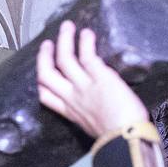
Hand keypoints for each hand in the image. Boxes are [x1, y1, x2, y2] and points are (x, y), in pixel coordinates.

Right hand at [36, 20, 147, 138]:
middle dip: (44, 57)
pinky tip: (86, 34)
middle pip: (46, 74)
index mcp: (71, 112)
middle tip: (47, 44)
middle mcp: (72, 98)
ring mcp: (84, 87)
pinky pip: (86, 56)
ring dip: (64, 41)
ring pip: (64, 59)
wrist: (126, 139)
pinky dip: (85, 42)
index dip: (40, 82)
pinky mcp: (100, 78)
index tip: (42, 72)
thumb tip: (98, 107)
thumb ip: (91, 114)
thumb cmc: (118, 137)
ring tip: (67, 27)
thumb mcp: (95, 128)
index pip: (45, 96)